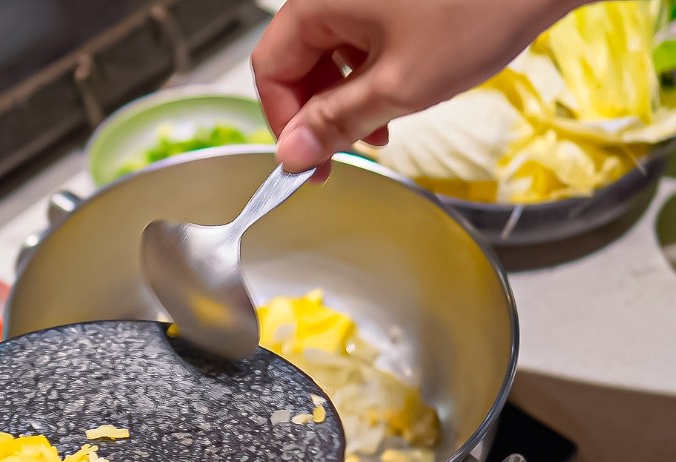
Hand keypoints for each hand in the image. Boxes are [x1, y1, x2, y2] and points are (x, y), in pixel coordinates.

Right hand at [252, 0, 583, 170]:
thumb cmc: (478, 9)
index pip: (270, 71)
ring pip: (329, 59)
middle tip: (339, 155)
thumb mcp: (398, 86)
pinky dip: (369, 79)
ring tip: (377, 132)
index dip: (285, 123)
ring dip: (345, 103)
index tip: (306, 159)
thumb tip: (294, 152)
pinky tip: (394, 101)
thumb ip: (336, 123)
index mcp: (319, 3)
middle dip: (318, 116)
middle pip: (297, 65)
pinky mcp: (388, 0)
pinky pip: (359, 44)